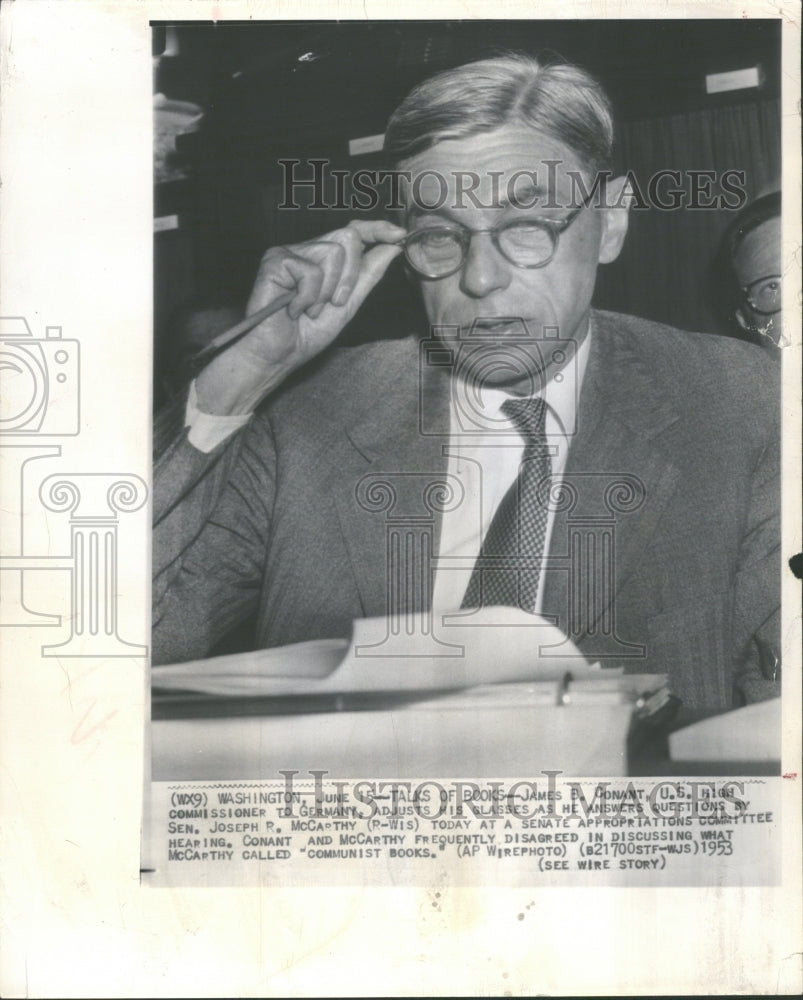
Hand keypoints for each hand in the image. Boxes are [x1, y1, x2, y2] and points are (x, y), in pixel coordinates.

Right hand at [196, 219, 405, 414]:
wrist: (279, 355)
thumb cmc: (306, 334)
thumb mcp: (348, 304)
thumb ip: (368, 274)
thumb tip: (393, 247)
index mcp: (323, 258)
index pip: (353, 231)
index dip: (376, 228)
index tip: (400, 234)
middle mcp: (306, 250)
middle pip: (348, 238)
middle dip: (350, 277)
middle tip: (333, 304)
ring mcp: (289, 252)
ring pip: (332, 253)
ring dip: (327, 291)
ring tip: (308, 309)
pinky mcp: (275, 260)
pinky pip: (311, 271)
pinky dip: (307, 297)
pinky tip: (293, 309)